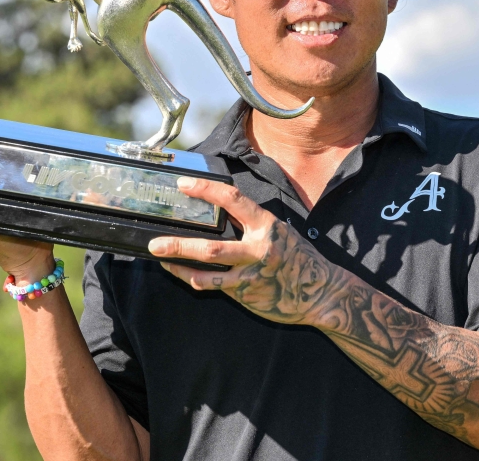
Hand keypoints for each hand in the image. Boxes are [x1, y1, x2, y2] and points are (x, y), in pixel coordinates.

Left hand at [148, 177, 337, 325]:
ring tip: (159, 255)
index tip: (183, 184)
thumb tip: (220, 207)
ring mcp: (251, 274)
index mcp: (267, 225)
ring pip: (207, 270)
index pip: (233, 200)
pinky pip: (212, 285)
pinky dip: (192, 277)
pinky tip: (178, 271)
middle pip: (212, 247)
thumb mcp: (280, 231)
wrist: (323, 293)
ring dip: (179, 263)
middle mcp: (258, 249)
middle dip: (180, 243)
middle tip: (155, 241)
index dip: (205, 190)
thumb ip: (252, 221)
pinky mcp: (247, 293)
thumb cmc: (299, 258)